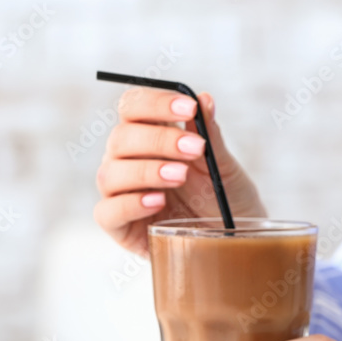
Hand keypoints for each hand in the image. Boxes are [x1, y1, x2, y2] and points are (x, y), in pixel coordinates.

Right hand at [93, 88, 265, 254]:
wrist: (234, 241)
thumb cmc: (226, 200)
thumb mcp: (224, 167)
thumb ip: (210, 135)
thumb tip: (204, 98)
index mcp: (150, 137)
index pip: (134, 107)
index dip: (155, 103)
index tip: (188, 107)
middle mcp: (129, 161)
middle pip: (121, 137)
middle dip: (159, 140)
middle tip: (195, 149)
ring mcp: (121, 193)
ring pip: (111, 173)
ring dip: (146, 170)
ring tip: (181, 175)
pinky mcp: (119, 227)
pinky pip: (107, 211)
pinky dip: (130, 204)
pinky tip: (157, 201)